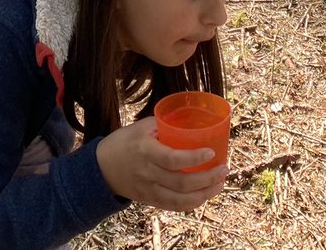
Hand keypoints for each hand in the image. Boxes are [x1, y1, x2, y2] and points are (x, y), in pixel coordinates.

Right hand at [96, 117, 226, 211]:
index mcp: (145, 151)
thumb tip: (191, 119)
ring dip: (204, 194)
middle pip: (181, 183)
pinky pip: (174, 206)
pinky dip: (192, 203)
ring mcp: (148, 190)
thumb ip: (164, 125)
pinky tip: (206, 194)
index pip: (172, 159)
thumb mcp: (140, 127)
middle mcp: (147, 173)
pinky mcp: (150, 200)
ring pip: (180, 200)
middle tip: (224, 168)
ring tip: (220, 183)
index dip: (193, 158)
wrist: (101, 168)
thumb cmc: (124, 142)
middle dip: (207, 178)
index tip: (211, 152)